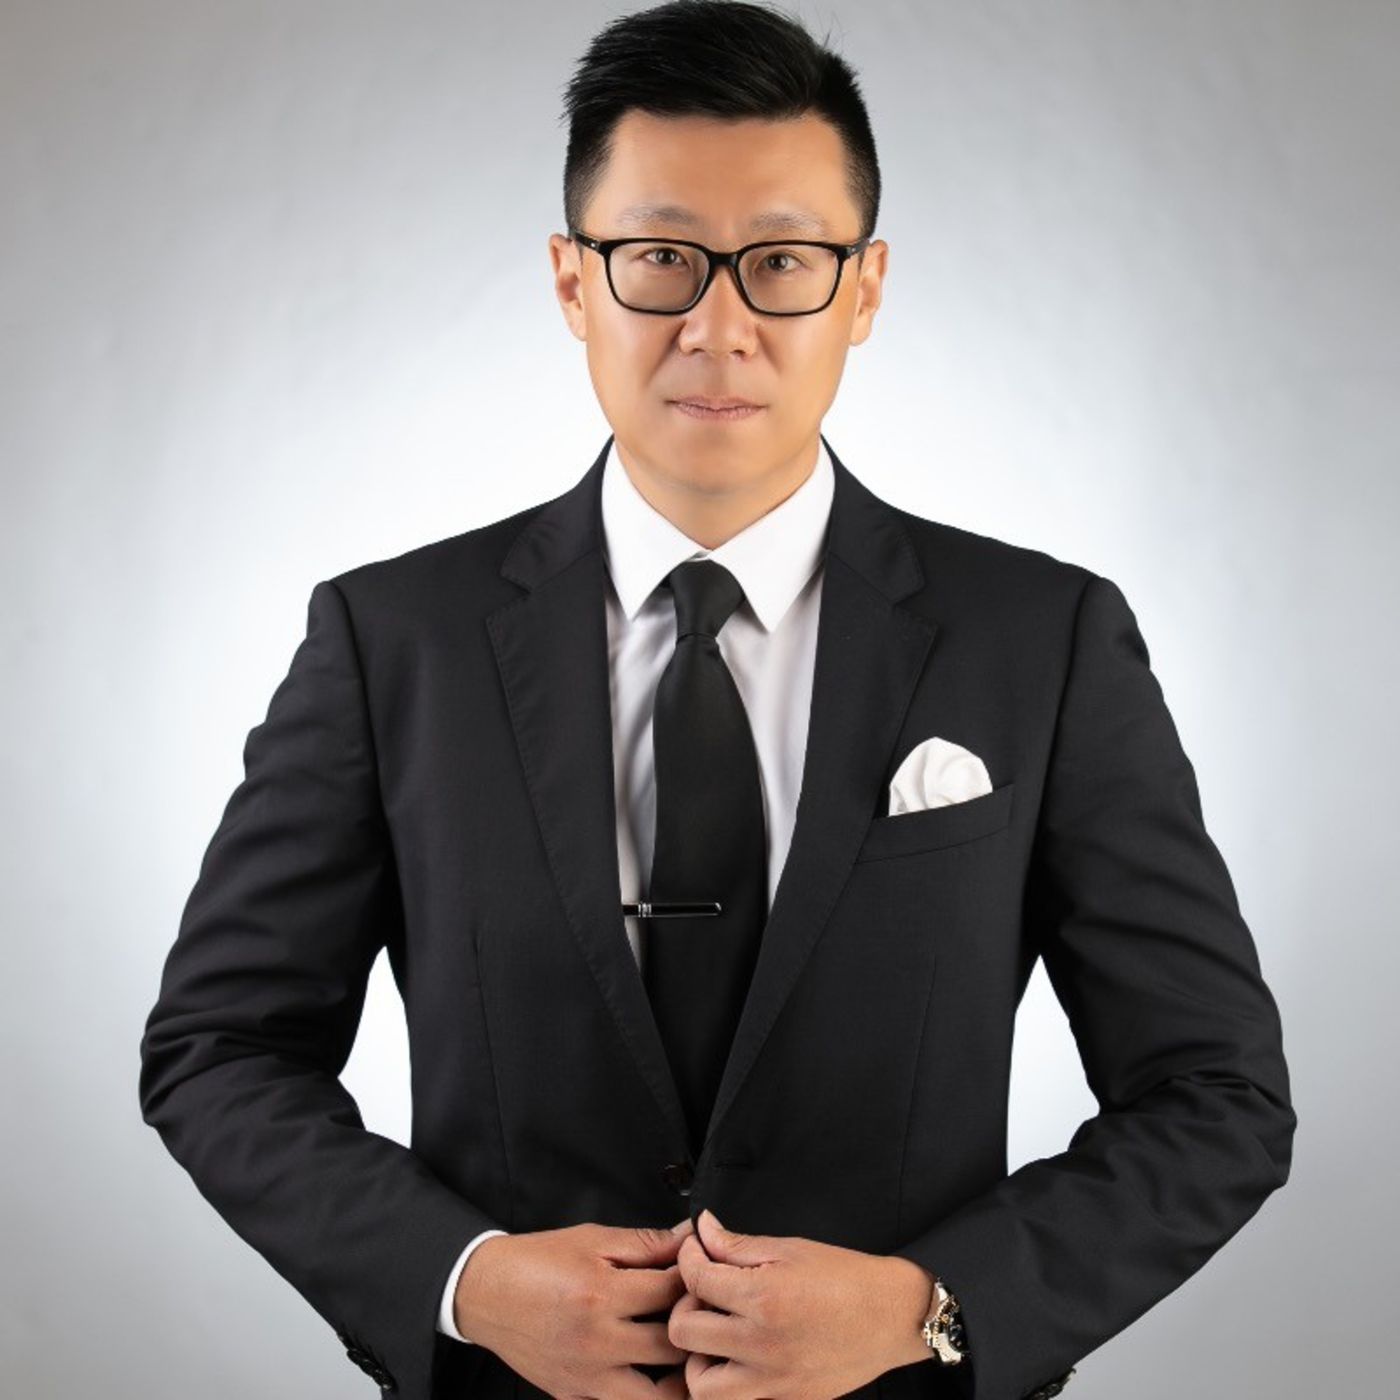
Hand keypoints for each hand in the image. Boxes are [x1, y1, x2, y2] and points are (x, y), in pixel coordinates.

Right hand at [454, 1219, 696, 1399]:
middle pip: (672, 1346)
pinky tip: (650, 1375)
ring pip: (656, 1398)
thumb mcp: (593, 1239)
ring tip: (682, 1354)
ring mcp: (586, 1377)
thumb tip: (689, 1236)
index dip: (695, 1279)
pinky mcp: (573, 1397)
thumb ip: (646, 1242)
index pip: (672, 1292)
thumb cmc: (537, 1261)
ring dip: (677, 1377)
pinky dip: (641, 1395)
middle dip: (693, 1328)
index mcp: (602, 1294)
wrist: (487, 1292)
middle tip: (700, 1314)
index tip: (700, 1274)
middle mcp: (596, 1342)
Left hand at [668, 1208, 937, 1399]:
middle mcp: (762, 1344)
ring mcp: (772, 1381)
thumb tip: (703, 1231)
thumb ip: (737, 1244)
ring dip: (697, 1355)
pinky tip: (734, 1356)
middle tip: (703, 1291)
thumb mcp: (790, 1249)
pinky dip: (723, 1382)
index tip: (695, 1250)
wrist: (892, 1316)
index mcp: (763, 1297)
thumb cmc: (847, 1278)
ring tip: (716, 1331)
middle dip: (683, 1303)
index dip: (688, 1256)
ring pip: (699, 1383)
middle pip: (684, 1331)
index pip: (696, 1278)